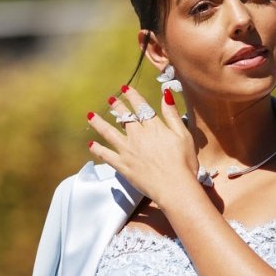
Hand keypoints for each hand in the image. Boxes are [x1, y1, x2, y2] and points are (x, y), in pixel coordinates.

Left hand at [87, 86, 198, 205]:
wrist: (174, 186)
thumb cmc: (184, 163)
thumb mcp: (184, 135)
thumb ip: (172, 115)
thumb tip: (166, 94)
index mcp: (154, 127)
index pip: (141, 107)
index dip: (133, 97)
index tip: (126, 89)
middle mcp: (138, 136)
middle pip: (124, 117)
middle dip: (117, 106)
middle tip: (111, 99)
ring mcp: (128, 151)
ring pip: (109, 133)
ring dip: (100, 123)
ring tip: (91, 116)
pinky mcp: (123, 166)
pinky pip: (106, 155)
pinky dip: (97, 149)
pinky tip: (91, 144)